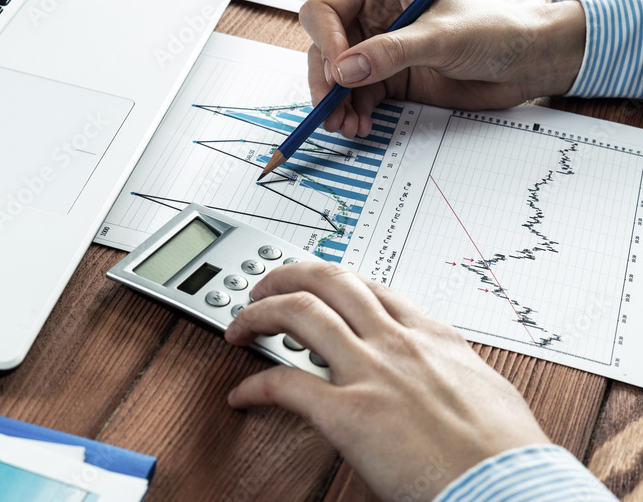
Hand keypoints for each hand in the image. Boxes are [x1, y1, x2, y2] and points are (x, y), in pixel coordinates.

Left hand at [224, 260, 549, 501]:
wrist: (515, 489)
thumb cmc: (509, 453)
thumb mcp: (485, 390)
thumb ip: (453, 372)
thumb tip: (445, 379)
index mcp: (433, 336)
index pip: (372, 287)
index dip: (334, 280)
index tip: (316, 285)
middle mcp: (397, 343)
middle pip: (329, 281)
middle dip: (288, 275)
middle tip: (265, 286)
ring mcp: (371, 373)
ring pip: (299, 314)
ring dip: (258, 312)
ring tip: (239, 324)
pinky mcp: (349, 413)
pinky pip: (284, 385)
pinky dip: (254, 385)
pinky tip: (242, 394)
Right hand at [301, 0, 585, 137]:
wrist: (527, 63)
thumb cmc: (494, 31)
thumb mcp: (442, 38)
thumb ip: (392, 53)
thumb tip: (344, 71)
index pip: (325, 9)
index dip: (325, 40)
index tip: (339, 71)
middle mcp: (371, 18)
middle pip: (324, 48)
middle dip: (325, 81)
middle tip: (330, 110)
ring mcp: (378, 51)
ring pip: (336, 78)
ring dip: (335, 105)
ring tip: (345, 126)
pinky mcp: (388, 80)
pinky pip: (355, 98)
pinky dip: (352, 114)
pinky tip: (361, 127)